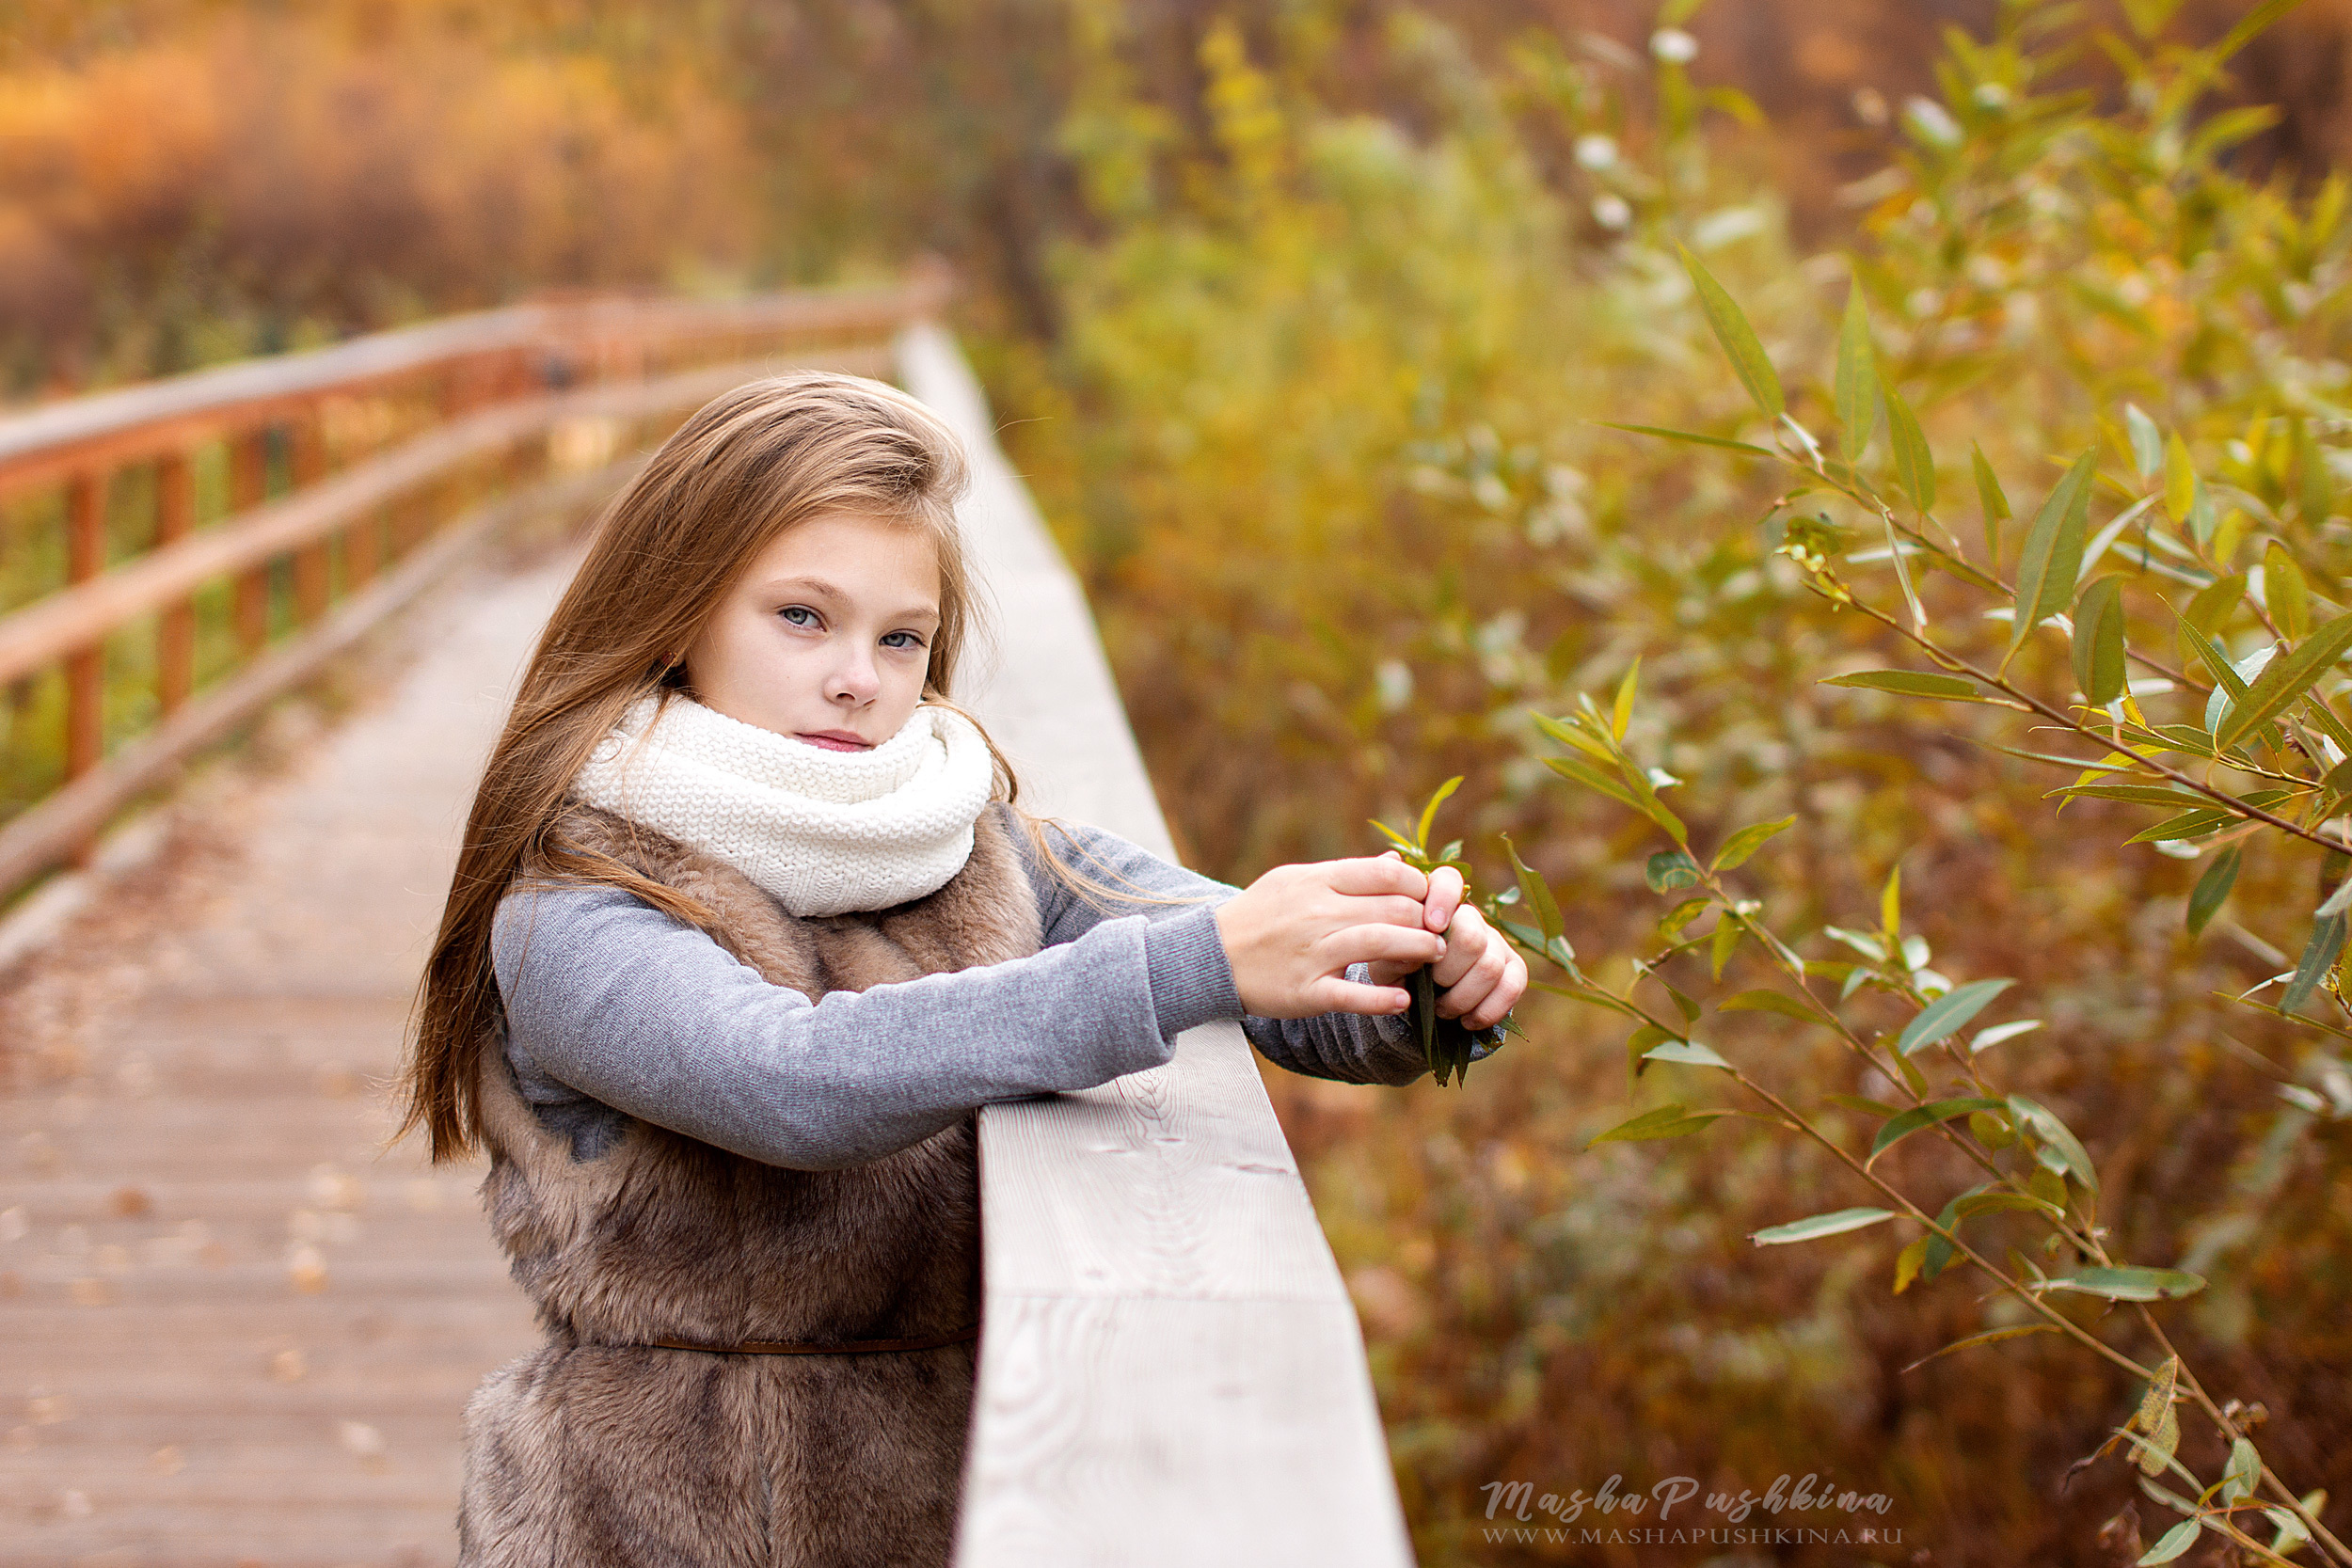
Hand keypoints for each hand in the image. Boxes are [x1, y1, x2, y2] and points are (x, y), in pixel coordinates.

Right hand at [1213, 856, 1444, 1017]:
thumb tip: (1396, 862)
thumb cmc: (1259, 915)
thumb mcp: (1296, 880)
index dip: (1420, 887)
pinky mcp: (1304, 991)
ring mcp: (1310, 953)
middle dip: (1427, 922)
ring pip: (1378, 944)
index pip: (1387, 875)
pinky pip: (1350, 995)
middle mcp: (1317, 913)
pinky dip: (1381, 999)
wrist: (1209, 955)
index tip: (1430, 903)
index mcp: (1318, 881)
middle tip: (1442, 933)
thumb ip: (1347, 873)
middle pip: (1392, 909)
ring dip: (1417, 951)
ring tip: (1436, 957)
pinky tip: (1403, 1001)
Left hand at [1367, 857, 1527, 1031]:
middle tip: (1432, 985)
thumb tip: (1402, 947)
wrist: (1419, 993)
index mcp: (1436, 902)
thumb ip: (1389, 944)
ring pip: (1490, 966)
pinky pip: (1512, 986)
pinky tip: (1467, 1020)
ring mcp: (1496, 942)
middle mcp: (1471, 917)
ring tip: (1442, 1009)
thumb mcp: (1384, 953)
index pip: (1448, 880)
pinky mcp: (1514, 968)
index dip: (1443, 900)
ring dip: (1462, 997)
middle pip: (1471, 936)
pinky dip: (1488, 1009)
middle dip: (1448, 970)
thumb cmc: (1398, 964)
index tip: (1432, 927)